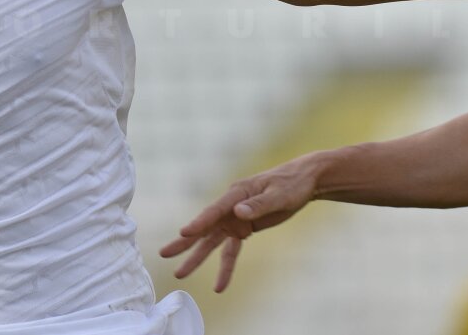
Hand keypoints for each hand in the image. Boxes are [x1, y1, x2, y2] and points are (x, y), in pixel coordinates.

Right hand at [159, 154, 318, 290]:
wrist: (303, 182)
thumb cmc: (290, 183)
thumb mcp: (278, 194)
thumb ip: (259, 204)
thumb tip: (238, 212)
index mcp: (236, 194)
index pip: (214, 210)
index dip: (199, 222)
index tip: (183, 233)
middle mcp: (230, 207)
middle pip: (204, 227)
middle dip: (184, 242)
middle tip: (164, 253)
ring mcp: (235, 219)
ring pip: (212, 242)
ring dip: (197, 258)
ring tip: (180, 274)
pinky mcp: (243, 229)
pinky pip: (231, 251)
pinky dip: (225, 267)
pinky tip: (219, 285)